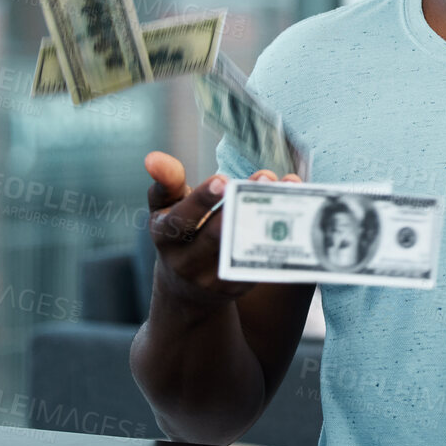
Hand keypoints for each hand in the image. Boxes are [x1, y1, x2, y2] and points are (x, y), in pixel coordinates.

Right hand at [144, 151, 300, 307]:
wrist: (186, 288)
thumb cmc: (180, 234)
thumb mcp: (166, 209)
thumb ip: (166, 183)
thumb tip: (152, 158)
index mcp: (166, 237)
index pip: (181, 219)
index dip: (201, 200)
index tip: (222, 180)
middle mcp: (187, 261)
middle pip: (216, 235)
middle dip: (240, 207)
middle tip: (264, 178)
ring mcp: (213, 278)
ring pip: (242, 248)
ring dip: (266, 220)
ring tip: (286, 191)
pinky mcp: (237, 286)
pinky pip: (259, 262)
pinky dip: (276, 238)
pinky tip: (293, 213)